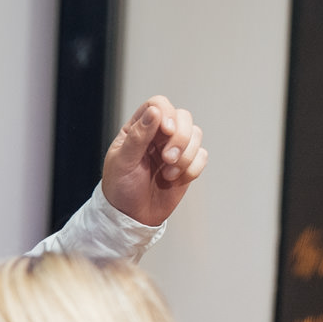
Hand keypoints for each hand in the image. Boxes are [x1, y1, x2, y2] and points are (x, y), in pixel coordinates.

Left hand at [100, 95, 207, 227]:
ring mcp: (175, 148)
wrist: (132, 216)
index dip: (167, 114)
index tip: (166, 131)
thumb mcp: (123, 162)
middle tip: (168, 159)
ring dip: (186, 155)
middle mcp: (158, 135)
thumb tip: (154, 111)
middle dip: (180, 138)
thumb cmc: (120, 188)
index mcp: (138, 128)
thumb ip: (138, 136)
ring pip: (196, 135)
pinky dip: (192, 168)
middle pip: (183, 117)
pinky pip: (202, 156)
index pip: (158, 105)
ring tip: (168, 174)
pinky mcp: (187, 164)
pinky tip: (175, 179)